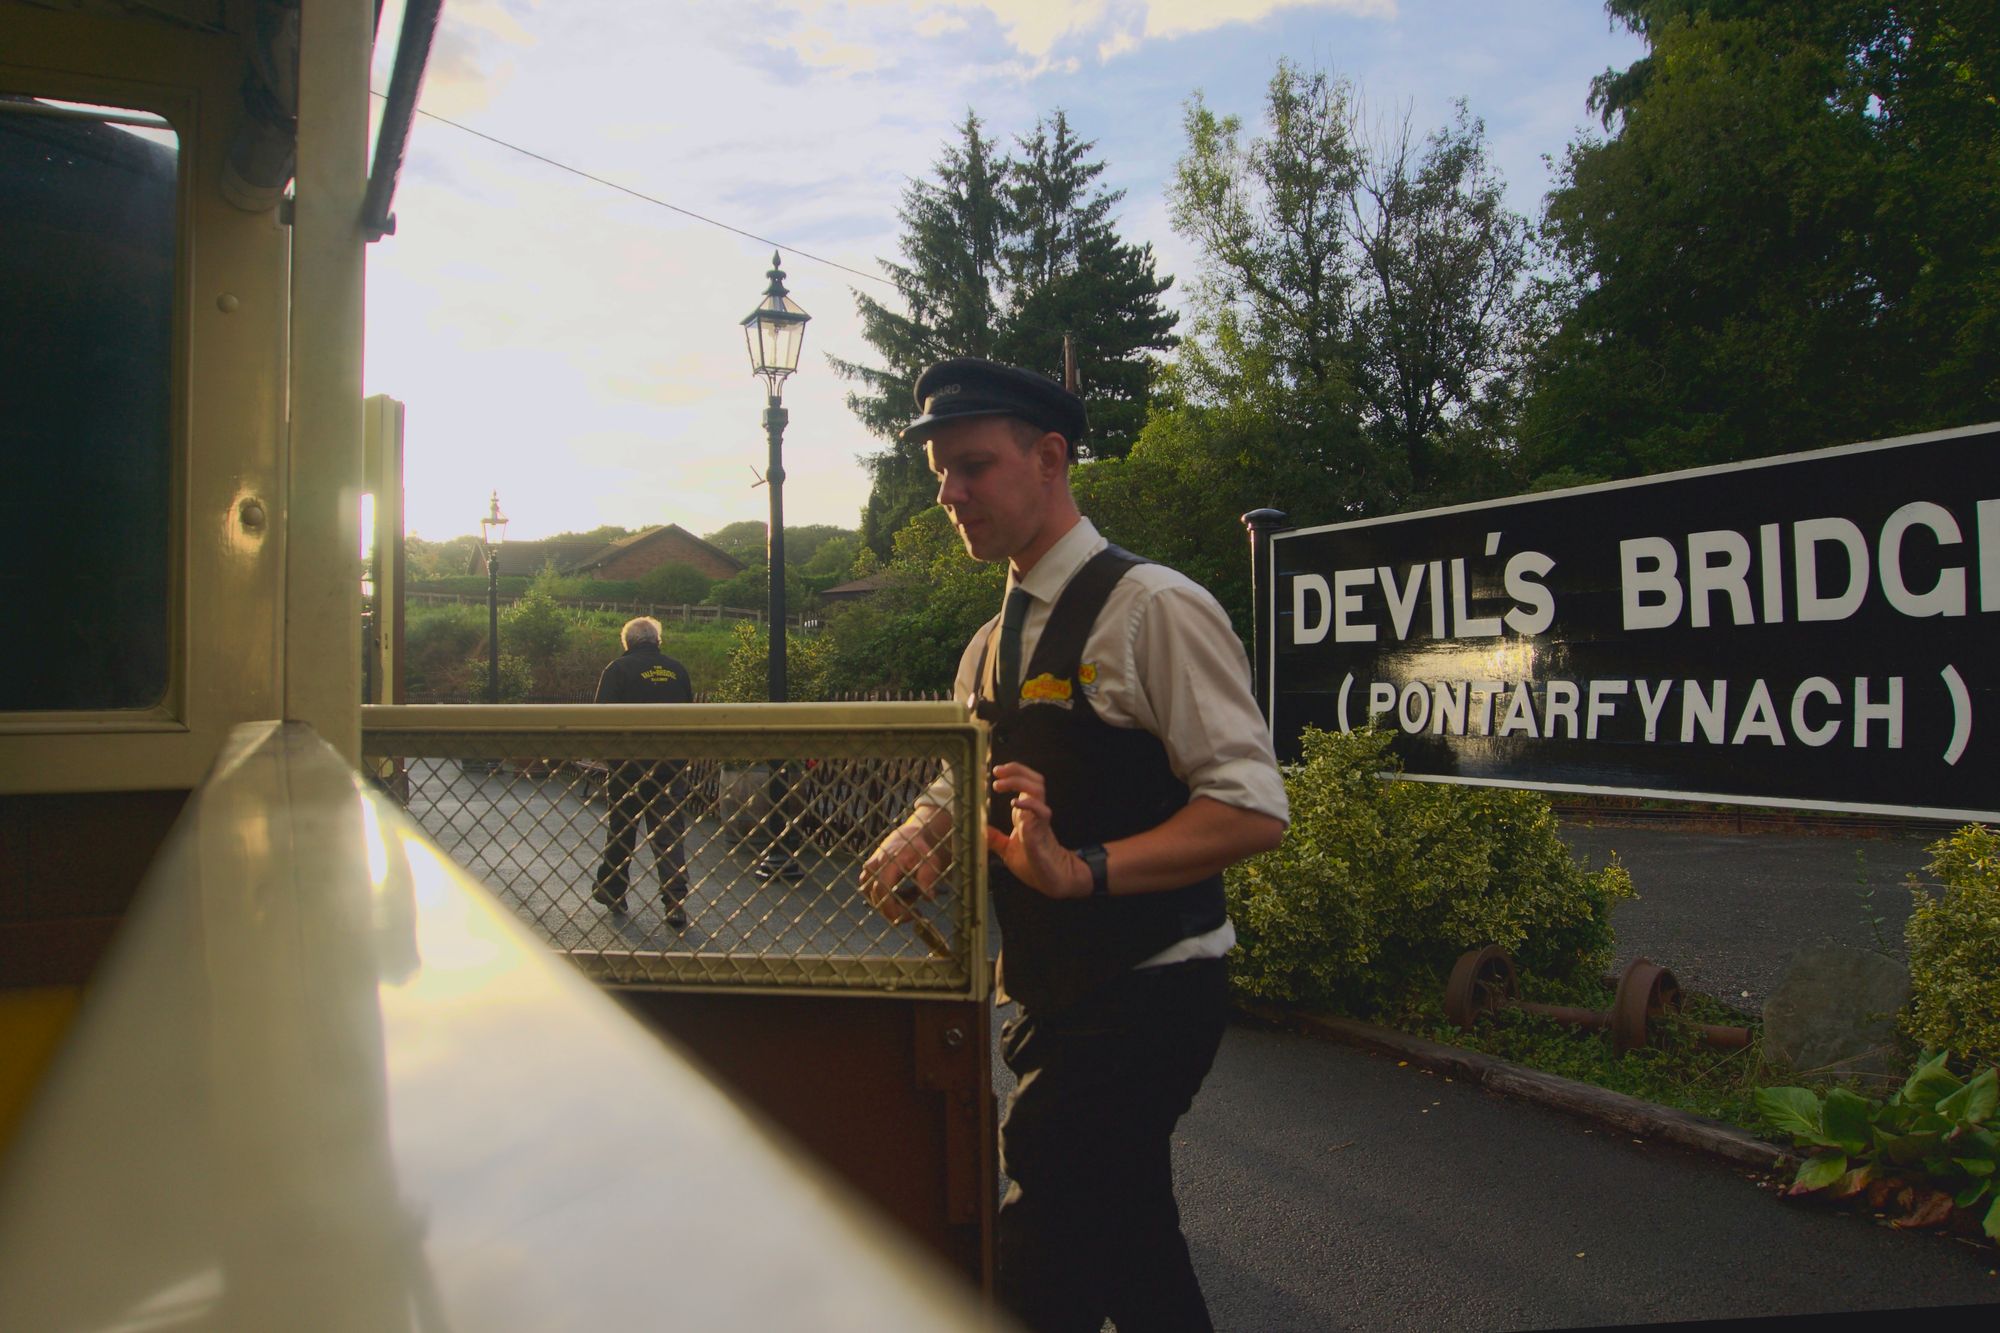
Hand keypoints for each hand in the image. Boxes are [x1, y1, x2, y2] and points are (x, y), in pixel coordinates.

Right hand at [861, 817, 951, 922]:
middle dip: (896, 910)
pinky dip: (886, 899)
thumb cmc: (920, 849)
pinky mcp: (867, 875)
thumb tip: (928, 898)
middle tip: (916, 909)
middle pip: (876, 899)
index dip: (894, 908)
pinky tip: (902, 895)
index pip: (882, 890)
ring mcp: (868, 871)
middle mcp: (874, 866)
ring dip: (892, 904)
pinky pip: (872, 895)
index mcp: (888, 861)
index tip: (912, 915)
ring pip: (873, 899)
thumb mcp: (930, 861)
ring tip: (911, 896)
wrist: (909, 837)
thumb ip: (928, 878)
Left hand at [987, 762, 1090, 899]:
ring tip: (1000, 784)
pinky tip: (1015, 802)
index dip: (1011, 773)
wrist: (1052, 881)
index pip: (1024, 784)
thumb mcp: (1007, 850)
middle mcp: (1034, 813)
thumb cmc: (1034, 865)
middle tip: (997, 771)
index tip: (995, 772)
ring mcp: (1039, 820)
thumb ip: (994, 838)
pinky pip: (1041, 812)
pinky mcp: (1042, 833)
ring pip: (1038, 788)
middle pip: (1033, 779)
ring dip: (1019, 781)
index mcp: (1025, 814)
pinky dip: (1029, 804)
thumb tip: (979, 829)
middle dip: (1016, 769)